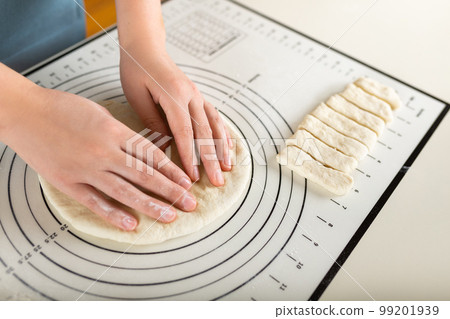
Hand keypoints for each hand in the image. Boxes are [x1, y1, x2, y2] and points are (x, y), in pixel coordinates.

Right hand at [2, 82, 196, 230]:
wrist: (24, 113)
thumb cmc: (61, 108)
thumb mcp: (99, 113)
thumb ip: (121, 133)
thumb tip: (142, 149)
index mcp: (114, 132)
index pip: (151, 155)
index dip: (172, 171)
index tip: (187, 182)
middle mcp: (104, 152)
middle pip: (145, 176)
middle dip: (171, 191)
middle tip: (190, 203)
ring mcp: (86, 169)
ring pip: (125, 192)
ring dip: (151, 206)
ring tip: (170, 216)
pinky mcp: (68, 182)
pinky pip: (95, 202)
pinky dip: (114, 215)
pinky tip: (131, 225)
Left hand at [120, 50, 232, 186]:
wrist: (146, 46)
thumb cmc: (136, 70)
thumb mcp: (137, 97)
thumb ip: (153, 123)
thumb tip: (166, 149)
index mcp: (174, 95)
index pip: (184, 132)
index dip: (190, 156)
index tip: (193, 177)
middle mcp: (191, 95)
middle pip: (205, 132)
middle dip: (212, 159)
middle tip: (217, 181)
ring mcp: (197, 95)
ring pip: (215, 125)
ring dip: (223, 148)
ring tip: (228, 168)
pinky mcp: (198, 96)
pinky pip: (215, 116)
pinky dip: (223, 133)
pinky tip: (228, 146)